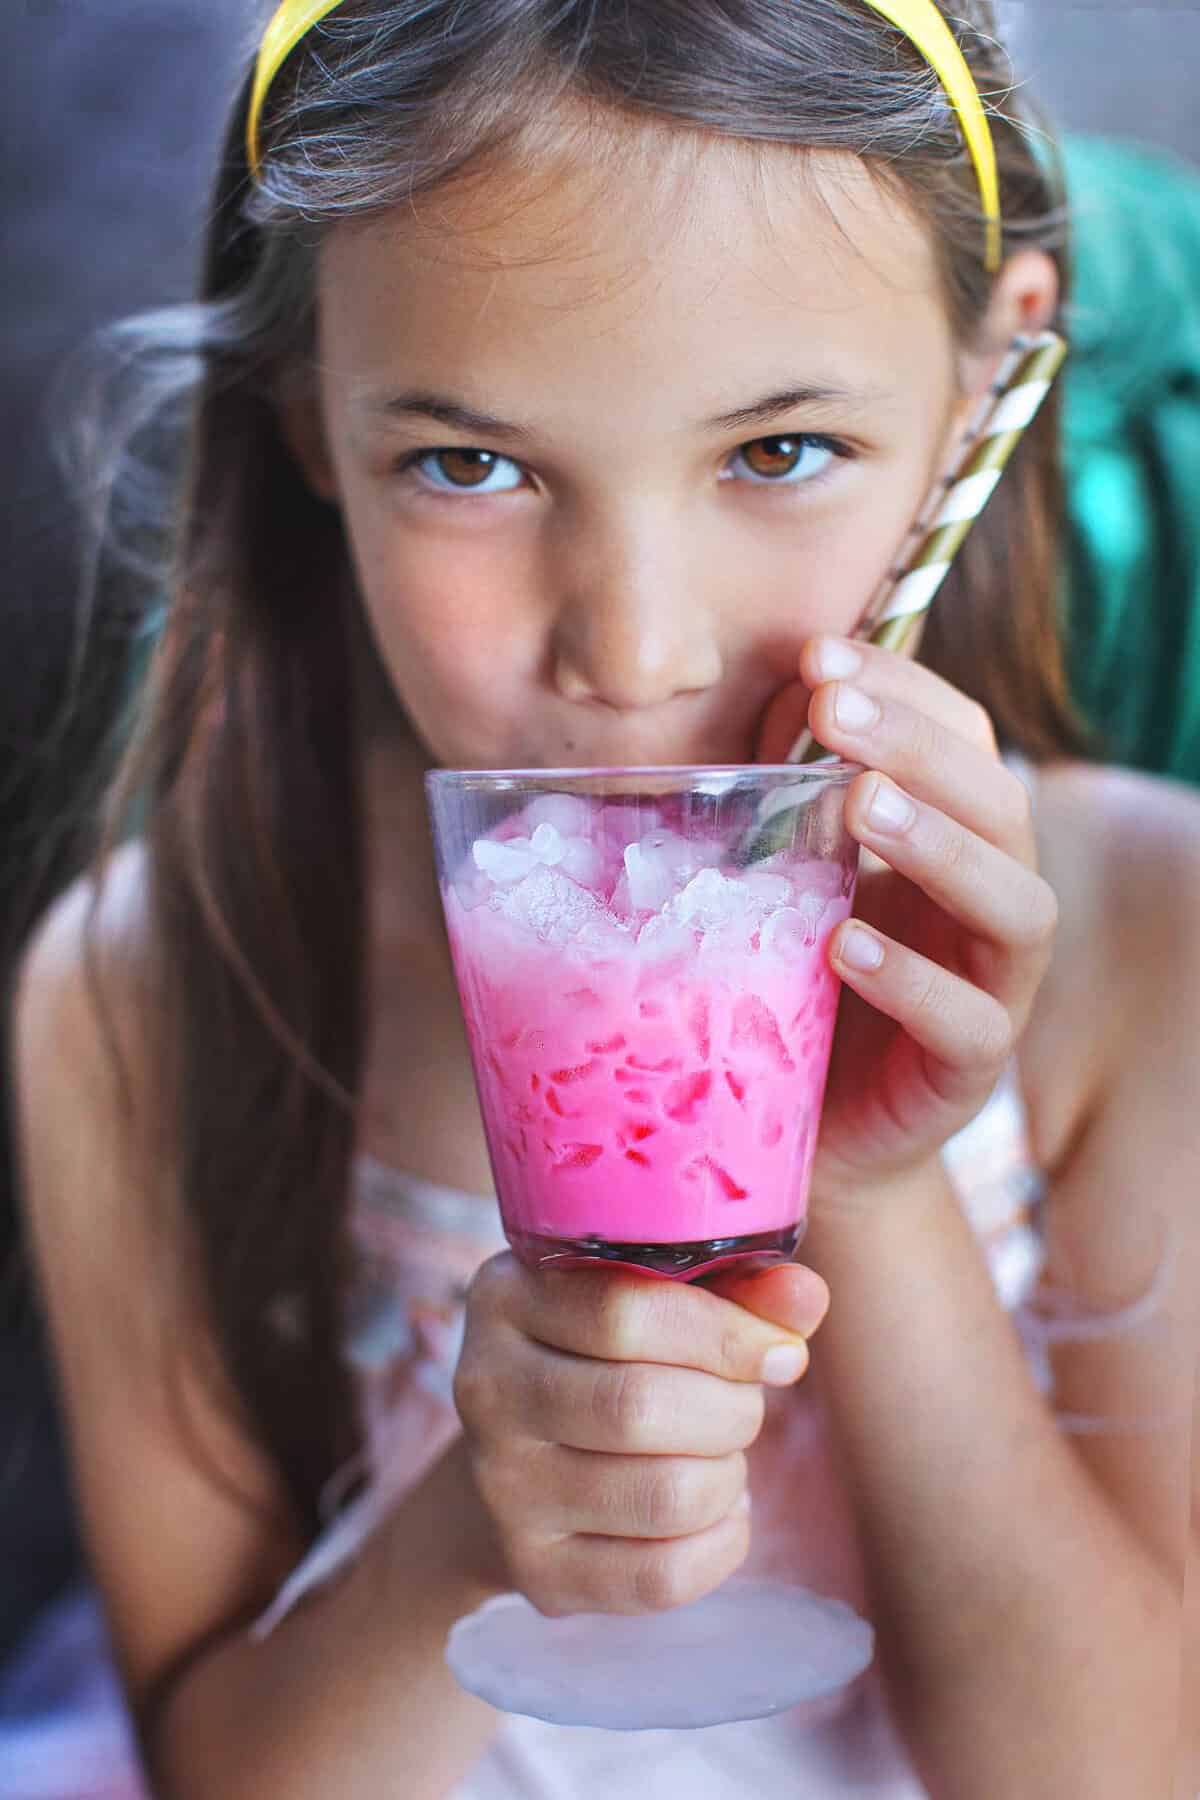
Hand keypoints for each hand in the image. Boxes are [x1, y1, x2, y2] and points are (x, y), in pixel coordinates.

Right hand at [453, 1254, 828, 1616]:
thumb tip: (805, 1296)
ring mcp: (501, 1487)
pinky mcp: (533, 1570)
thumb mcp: (656, 1294)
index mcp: (505, 1295)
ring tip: (722, 1452)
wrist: (528, 1453)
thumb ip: (736, 1286)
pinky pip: (662, 1576)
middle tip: (743, 1402)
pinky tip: (715, 1510)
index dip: (725, 1333)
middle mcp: (486, 1388)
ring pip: (664, 1495)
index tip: (781, 1350)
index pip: (626, 1312)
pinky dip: (722, 1542)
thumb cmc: (612, 1350)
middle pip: (641, 1407)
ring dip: (728, 1474)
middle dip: (731, 1408)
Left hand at [759, 636, 1058, 1215]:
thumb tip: (772, 695)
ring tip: (862, 805)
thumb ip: (792, 796)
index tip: (816, 655)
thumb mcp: (787, 878)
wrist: (809, 1133)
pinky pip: (969, 1021)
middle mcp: (989, 900)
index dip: (902, 690)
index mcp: (954, 837)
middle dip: (919, 747)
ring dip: (941, 845)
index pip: (961, 738)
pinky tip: (844, 944)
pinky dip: (911, 978)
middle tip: (833, 712)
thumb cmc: (796, 983)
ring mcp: (992, 986)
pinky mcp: (968, 1070)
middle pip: (999, 803)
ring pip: (1015, 904)